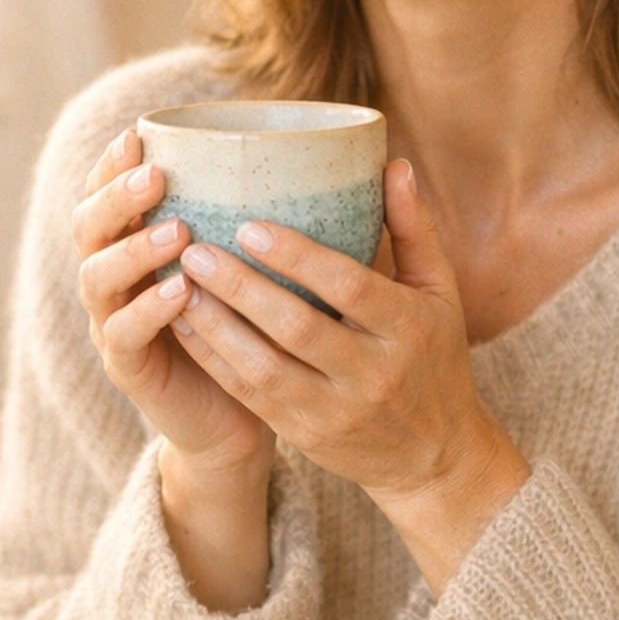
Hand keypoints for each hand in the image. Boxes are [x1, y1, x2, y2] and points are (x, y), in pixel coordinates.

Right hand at [72, 128, 274, 482]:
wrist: (239, 416)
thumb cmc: (254, 329)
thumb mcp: (258, 268)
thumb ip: (266, 218)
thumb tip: (337, 158)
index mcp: (136, 242)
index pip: (105, 191)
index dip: (112, 163)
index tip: (139, 131)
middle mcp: (115, 278)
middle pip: (87, 226)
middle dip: (116, 197)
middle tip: (156, 175)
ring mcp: (113, 323)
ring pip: (98, 277)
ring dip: (133, 250)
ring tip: (177, 230)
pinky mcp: (128, 368)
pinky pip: (124, 335)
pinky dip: (149, 310)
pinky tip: (180, 291)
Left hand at [166, 160, 528, 590]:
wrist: (434, 456)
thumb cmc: (434, 357)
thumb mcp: (439, 293)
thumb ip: (414, 229)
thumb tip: (392, 163)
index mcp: (408, 329)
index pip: (347, 287)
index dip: (297, 257)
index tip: (249, 225)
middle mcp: (372, 373)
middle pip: (295, 327)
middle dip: (240, 288)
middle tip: (195, 248)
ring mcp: (334, 410)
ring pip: (262, 367)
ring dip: (215, 325)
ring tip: (179, 282)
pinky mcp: (304, 434)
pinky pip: (249, 394)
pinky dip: (213, 359)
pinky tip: (184, 324)